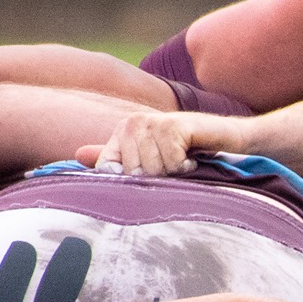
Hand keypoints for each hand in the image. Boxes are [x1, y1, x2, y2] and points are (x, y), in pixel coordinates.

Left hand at [77, 109, 218, 176]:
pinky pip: (171, 163)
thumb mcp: (150, 156)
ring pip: (153, 169)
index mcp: (123, 130)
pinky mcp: (174, 126)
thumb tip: (77, 155)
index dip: (131, 180)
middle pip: (134, 172)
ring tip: (184, 161)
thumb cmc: (188, 149)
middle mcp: (134, 122)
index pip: (110, 168)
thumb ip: (116, 157)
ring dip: (174, 173)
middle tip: (173, 167)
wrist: (225, 136)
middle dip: (157, 177)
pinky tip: (193, 157)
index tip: (152, 175)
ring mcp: (154, 121)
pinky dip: (185, 167)